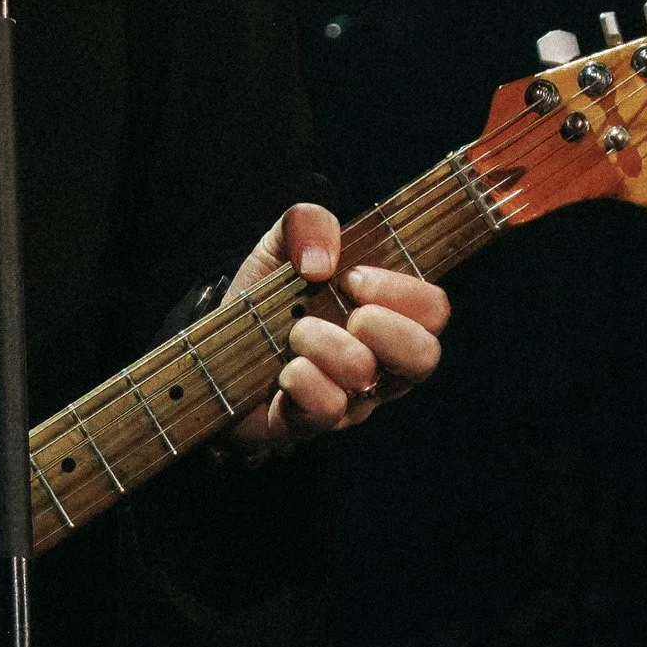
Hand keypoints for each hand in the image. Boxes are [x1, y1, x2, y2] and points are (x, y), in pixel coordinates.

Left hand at [219, 201, 447, 460]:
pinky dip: (304, 381)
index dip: (404, 291)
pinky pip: (326, 411)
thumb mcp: (283, 243)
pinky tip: (285, 369)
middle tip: (347, 313)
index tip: (354, 277)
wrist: (214, 345)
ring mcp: (349, 399)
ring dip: (330, 347)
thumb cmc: (268, 297)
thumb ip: (308, 222)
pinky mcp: (308, 423)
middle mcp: (380, 362)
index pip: (433, 309)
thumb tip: (322, 261)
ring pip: (368, 382)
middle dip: (385, 328)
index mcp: (387, 315)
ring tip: (298, 333)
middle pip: (424, 356)